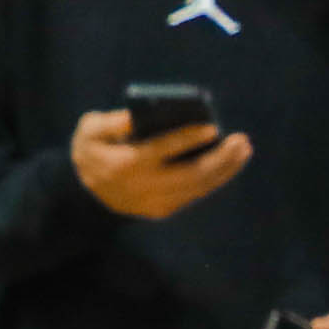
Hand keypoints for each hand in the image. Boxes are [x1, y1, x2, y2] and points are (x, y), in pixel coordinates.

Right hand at [71, 106, 252, 219]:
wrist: (85, 195)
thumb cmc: (92, 152)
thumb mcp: (89, 131)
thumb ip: (111, 123)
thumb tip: (137, 117)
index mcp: (126, 164)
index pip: (160, 150)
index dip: (187, 139)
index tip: (212, 128)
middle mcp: (145, 186)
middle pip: (191, 174)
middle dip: (221, 158)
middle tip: (242, 140)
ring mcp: (157, 202)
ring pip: (198, 187)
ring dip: (225, 169)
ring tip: (243, 149)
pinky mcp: (165, 210)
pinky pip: (195, 193)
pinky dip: (215, 178)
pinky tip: (231, 163)